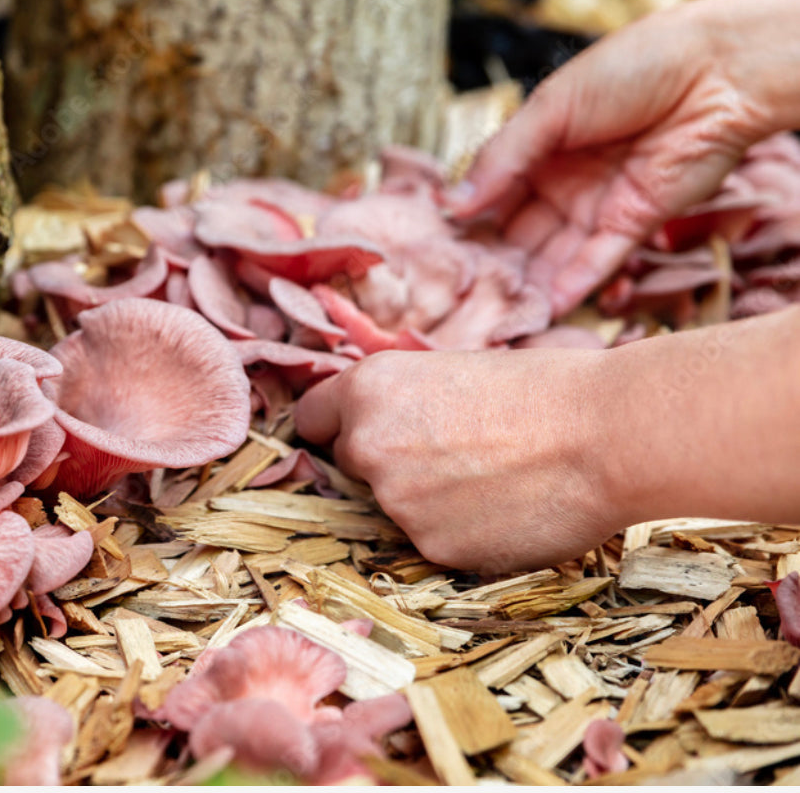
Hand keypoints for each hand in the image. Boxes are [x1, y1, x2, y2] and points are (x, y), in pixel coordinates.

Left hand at [295, 348, 626, 573]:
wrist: (608, 435)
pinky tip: (505, 508)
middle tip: (452, 453)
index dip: (339, 427)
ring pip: (393, 507)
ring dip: (425, 501)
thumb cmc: (545, 390)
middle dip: (386, 464)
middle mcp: (367, 444)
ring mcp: (395, 502)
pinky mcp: (430, 548)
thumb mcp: (453, 372)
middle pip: (351, 465)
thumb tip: (384, 428)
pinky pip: (432, 541)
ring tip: (494, 478)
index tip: (358, 435)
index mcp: (368, 388)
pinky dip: (460, 533)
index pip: (312, 420)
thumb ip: (402, 404)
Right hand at [448, 0, 799, 315]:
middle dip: (490, 260)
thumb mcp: (551, 107)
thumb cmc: (634, 68)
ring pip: (552, 253)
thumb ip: (502, 159)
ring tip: (492, 311)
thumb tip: (450, 205)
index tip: (434, 250)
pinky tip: (542, 309)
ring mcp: (598, 205)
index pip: (492, 193)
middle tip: (456, 291)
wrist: (717, 70)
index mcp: (540, 146)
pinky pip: (595, 262)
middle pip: (517, 230)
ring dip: (525, 281)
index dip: (466, 220)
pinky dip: (571, 286)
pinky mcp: (634, 224)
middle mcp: (565, 180)